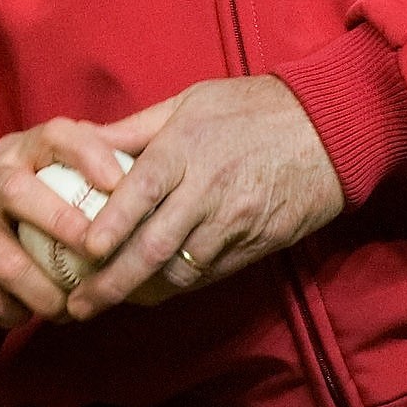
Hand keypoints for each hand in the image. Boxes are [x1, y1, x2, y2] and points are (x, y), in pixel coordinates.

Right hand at [0, 118, 131, 333]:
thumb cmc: (33, 217)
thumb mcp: (61, 191)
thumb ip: (101, 186)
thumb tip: (159, 192)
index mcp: (23, 150)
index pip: (56, 135)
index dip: (88, 154)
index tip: (122, 184)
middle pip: (14, 188)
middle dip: (56, 220)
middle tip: (94, 252)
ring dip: (33, 285)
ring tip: (64, 308)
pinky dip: (1, 307)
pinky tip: (21, 317)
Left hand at [63, 75, 344, 319]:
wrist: (327, 130)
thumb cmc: (252, 108)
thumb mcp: (191, 101)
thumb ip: (136, 128)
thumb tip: (84, 140)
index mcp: (187, 148)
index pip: (142, 191)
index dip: (113, 223)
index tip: (85, 250)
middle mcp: (208, 190)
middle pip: (155, 246)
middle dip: (113, 282)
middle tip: (78, 305)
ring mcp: (234, 223)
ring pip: (181, 270)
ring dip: (142, 291)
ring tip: (105, 302)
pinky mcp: (256, 246)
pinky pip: (209, 275)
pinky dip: (177, 287)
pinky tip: (153, 290)